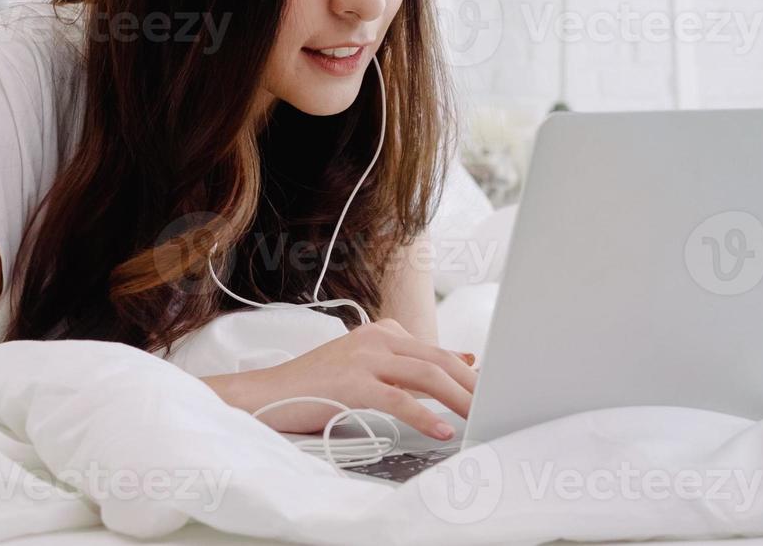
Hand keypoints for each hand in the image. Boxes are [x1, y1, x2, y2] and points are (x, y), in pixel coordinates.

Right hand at [205, 318, 477, 438]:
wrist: (266, 394)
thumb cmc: (316, 386)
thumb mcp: (367, 369)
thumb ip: (410, 366)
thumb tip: (462, 360)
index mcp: (381, 332)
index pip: (435, 350)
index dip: (467, 370)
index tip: (492, 386)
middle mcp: (376, 339)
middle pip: (437, 359)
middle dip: (471, 383)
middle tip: (497, 403)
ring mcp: (363, 358)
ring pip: (424, 375)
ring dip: (458, 397)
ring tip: (480, 415)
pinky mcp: (352, 383)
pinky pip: (398, 399)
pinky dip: (425, 415)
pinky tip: (442, 429)